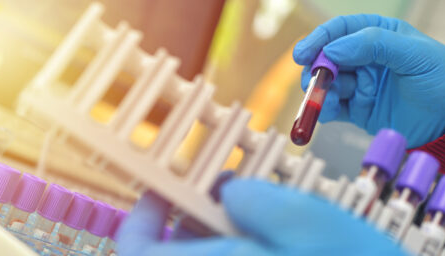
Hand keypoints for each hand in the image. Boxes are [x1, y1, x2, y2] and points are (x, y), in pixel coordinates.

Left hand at [117, 179, 406, 255]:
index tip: (157, 189)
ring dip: (210, 233)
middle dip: (184, 220)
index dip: (137, 221)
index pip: (137, 254)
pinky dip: (233, 248)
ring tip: (241, 206)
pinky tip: (260, 233)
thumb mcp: (308, 223)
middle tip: (212, 190)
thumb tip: (227, 189)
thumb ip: (256, 199)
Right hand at [293, 14, 444, 147]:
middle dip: (315, 69)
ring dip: (319, 91)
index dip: (319, 39)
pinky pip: (333, 107)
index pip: (341, 30)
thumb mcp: (413, 54)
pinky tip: (327, 112)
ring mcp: (360, 84)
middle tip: (311, 81)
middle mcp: (365, 58)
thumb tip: (332, 49)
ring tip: (324, 101)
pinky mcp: (357, 109)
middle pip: (327, 58)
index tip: (303, 53)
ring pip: (326, 83)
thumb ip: (374, 45)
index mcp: (379, 36)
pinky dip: (325, 110)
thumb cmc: (442, 81)